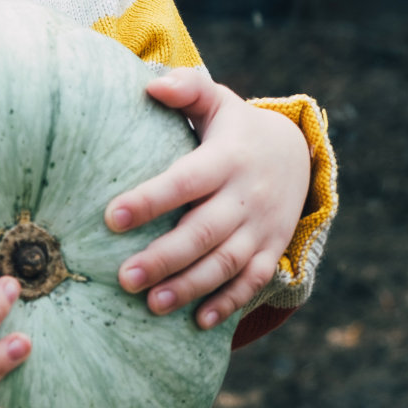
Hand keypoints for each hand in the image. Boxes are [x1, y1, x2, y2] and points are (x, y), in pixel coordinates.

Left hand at [104, 70, 310, 329]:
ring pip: (226, 263)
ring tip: (151, 305)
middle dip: (164, 258)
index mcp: (226, 159)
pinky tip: (197, 322)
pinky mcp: (272, 250)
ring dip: (190, 287)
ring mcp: (262, 227)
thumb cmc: (235, 128)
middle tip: (123, 278)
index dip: (150, 200)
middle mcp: (246, 196)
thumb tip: (152, 85)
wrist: (296, 153)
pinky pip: (252, 281)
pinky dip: (228, 303)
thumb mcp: (217, 100)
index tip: (111, 218)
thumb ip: (187, 88)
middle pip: (203, 232)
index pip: (184, 182)